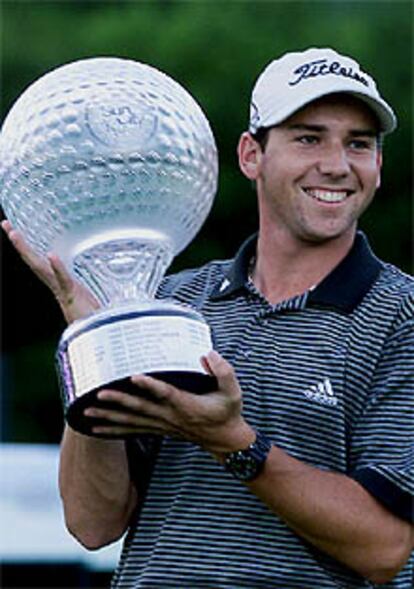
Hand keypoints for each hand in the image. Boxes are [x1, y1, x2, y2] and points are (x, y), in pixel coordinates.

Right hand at [2, 220, 98, 322]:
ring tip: (15, 234)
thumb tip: (93, 267)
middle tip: (6, 225)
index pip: (42, 261)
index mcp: (61, 282)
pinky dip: (57, 267)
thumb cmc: (95, 315)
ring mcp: (63, 290)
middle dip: (20, 244)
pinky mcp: (72, 296)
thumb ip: (90, 284)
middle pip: (34, 261)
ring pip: (41, 268)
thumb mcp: (91, 294)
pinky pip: (63, 279)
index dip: (30, 246)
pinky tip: (51, 255)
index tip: (18, 230)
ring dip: (27, 251)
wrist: (98, 333)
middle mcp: (57, 285)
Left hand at [84, 350, 254, 453]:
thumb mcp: (233, 391)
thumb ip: (223, 371)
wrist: (226, 441)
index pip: (166, 394)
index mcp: (186, 405)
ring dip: (109, 417)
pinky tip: (97, 429)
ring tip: (87, 413)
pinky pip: (133, 430)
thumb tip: (208, 354)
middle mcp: (170, 416)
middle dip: (118, 402)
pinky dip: (114, 430)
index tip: (134, 377)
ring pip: (132, 421)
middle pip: (140, 409)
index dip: (150, 386)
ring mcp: (163, 425)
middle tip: (97, 395)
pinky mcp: (159, 429)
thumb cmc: (227, 412)